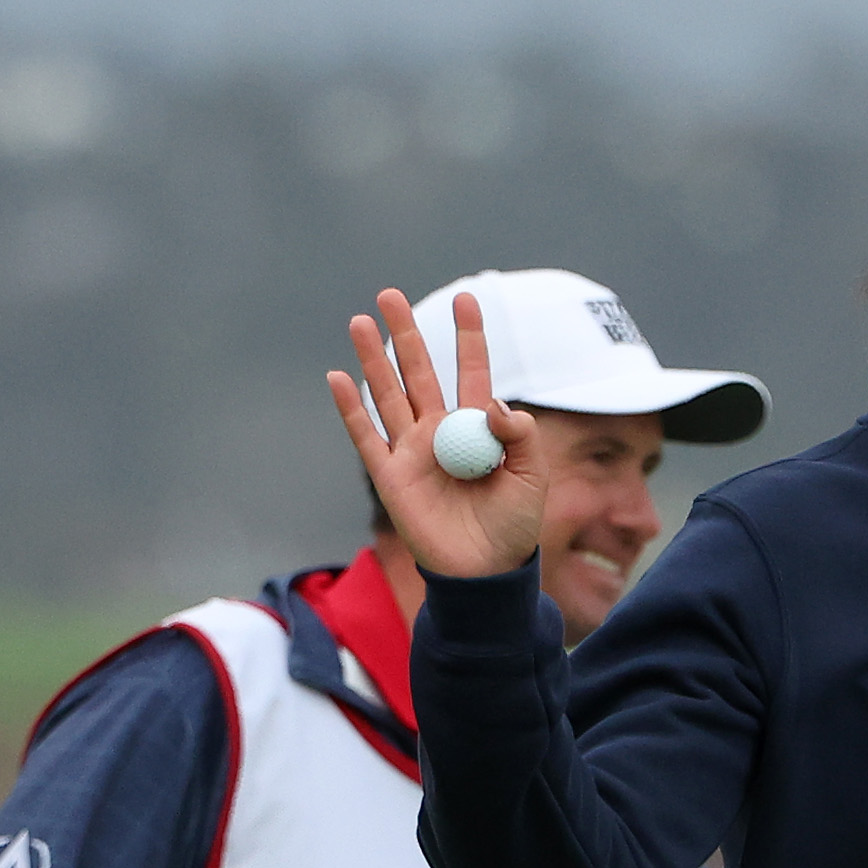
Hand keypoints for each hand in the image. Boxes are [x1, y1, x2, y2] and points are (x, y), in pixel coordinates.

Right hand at [324, 286, 547, 581]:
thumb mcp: (532, 476)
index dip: (469, 336)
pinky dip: (350, 409)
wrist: (485, 572)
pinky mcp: (391, 477)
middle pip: (419, 373)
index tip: (467, 298)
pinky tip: (336, 378)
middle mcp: (441, 432)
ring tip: (361, 321)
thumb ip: (521, 434)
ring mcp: (412, 452)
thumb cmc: (514, 525)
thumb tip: (496, 403)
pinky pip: (366, 437)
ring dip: (374, 360)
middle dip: (406, 333)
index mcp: (479, 427)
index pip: (471, 371)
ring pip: (388, 395)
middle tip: (391, 295)